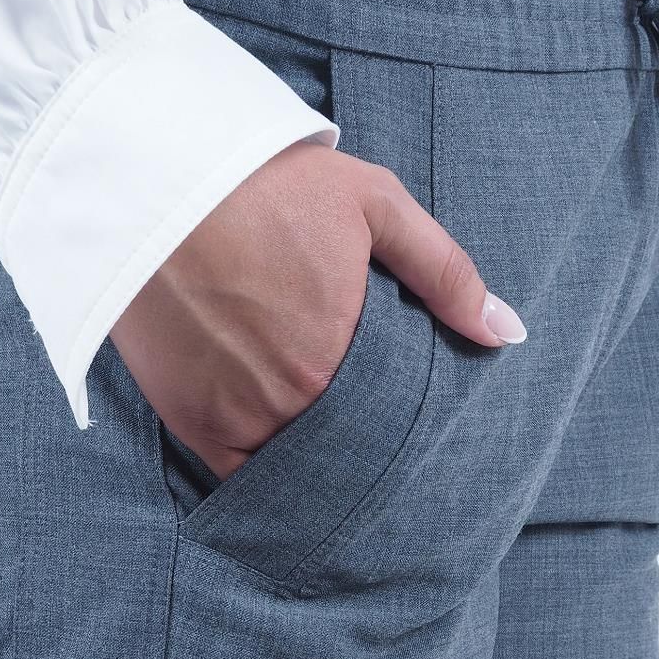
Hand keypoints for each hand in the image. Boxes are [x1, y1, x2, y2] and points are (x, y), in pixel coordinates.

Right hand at [109, 140, 526, 479]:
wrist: (154, 179)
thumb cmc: (267, 185)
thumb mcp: (375, 205)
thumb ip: (444, 271)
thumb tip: (505, 331)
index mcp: (344, 356)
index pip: (396, 424)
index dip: (409, 435)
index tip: (420, 443)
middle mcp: (292, 399)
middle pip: (348, 454)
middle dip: (368, 458)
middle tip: (388, 469)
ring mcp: (237, 416)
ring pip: (296, 470)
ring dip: (319, 471)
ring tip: (340, 473)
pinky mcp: (191, 422)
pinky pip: (238, 479)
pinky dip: (263, 479)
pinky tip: (283, 473)